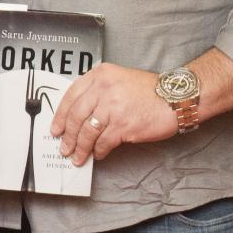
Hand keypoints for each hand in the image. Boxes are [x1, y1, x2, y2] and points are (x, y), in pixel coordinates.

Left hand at [49, 63, 177, 157]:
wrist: (176, 97)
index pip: (71, 95)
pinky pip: (103, 142)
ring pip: (87, 132)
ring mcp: (113, 107)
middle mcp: (104, 88)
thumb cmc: (150, 90)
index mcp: (101, 75)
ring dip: (81, 148)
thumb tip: (79, 116)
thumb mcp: (120, 80)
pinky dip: (99, 151)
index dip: (60, 115)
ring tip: (78, 157)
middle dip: (68, 136)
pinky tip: (98, 154)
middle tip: (64, 148)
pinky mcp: (123, 125)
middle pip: (76, 116)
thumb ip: (99, 91)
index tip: (56, 128)